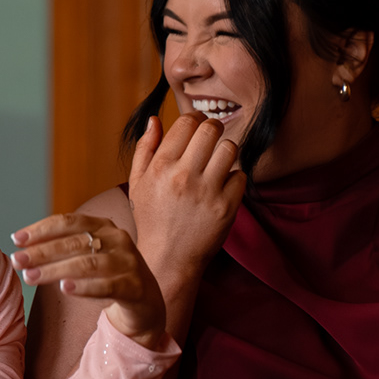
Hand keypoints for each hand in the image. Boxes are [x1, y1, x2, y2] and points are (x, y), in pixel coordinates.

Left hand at [8, 215, 167, 345]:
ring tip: (31, 277)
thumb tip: (22, 248)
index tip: (16, 239)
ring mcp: (128, 262)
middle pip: (74, 242)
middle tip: (18, 261)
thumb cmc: (107, 275)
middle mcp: (117, 239)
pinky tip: (65, 288)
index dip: (41, 229)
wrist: (144, 301)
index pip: (67, 222)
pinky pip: (107, 286)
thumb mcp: (86, 255)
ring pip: (88, 264)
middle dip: (42, 251)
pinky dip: (85, 287)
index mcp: (103, 226)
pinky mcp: (135, 287)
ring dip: (55, 270)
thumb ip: (61, 248)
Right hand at [125, 113, 244, 288]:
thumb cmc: (152, 218)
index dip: (194, 119)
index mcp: (160, 166)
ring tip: (217, 163)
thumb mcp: (138, 183)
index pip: (186, 122)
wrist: (168, 258)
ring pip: (230, 148)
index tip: (196, 127)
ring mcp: (207, 192)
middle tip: (210, 139)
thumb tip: (155, 119)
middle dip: (213, 129)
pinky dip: (233, 179)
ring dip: (225, 152)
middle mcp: (183, 176)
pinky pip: (240, 176)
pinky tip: (221, 187)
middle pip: (211, 129)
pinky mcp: (226, 207)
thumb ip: (145, 148)